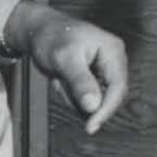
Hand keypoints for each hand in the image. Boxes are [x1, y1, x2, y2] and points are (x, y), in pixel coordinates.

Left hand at [4, 0, 129, 133]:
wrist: (39, 30)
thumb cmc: (52, 37)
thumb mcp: (64, 59)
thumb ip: (80, 82)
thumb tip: (93, 106)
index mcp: (113, 51)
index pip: (118, 88)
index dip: (106, 110)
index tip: (90, 126)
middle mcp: (114, 60)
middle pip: (109, 97)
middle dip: (82, 99)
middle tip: (62, 86)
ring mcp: (105, 69)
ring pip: (96, 100)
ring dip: (74, 96)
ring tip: (60, 78)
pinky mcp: (95, 77)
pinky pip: (88, 98)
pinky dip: (72, 94)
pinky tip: (62, 80)